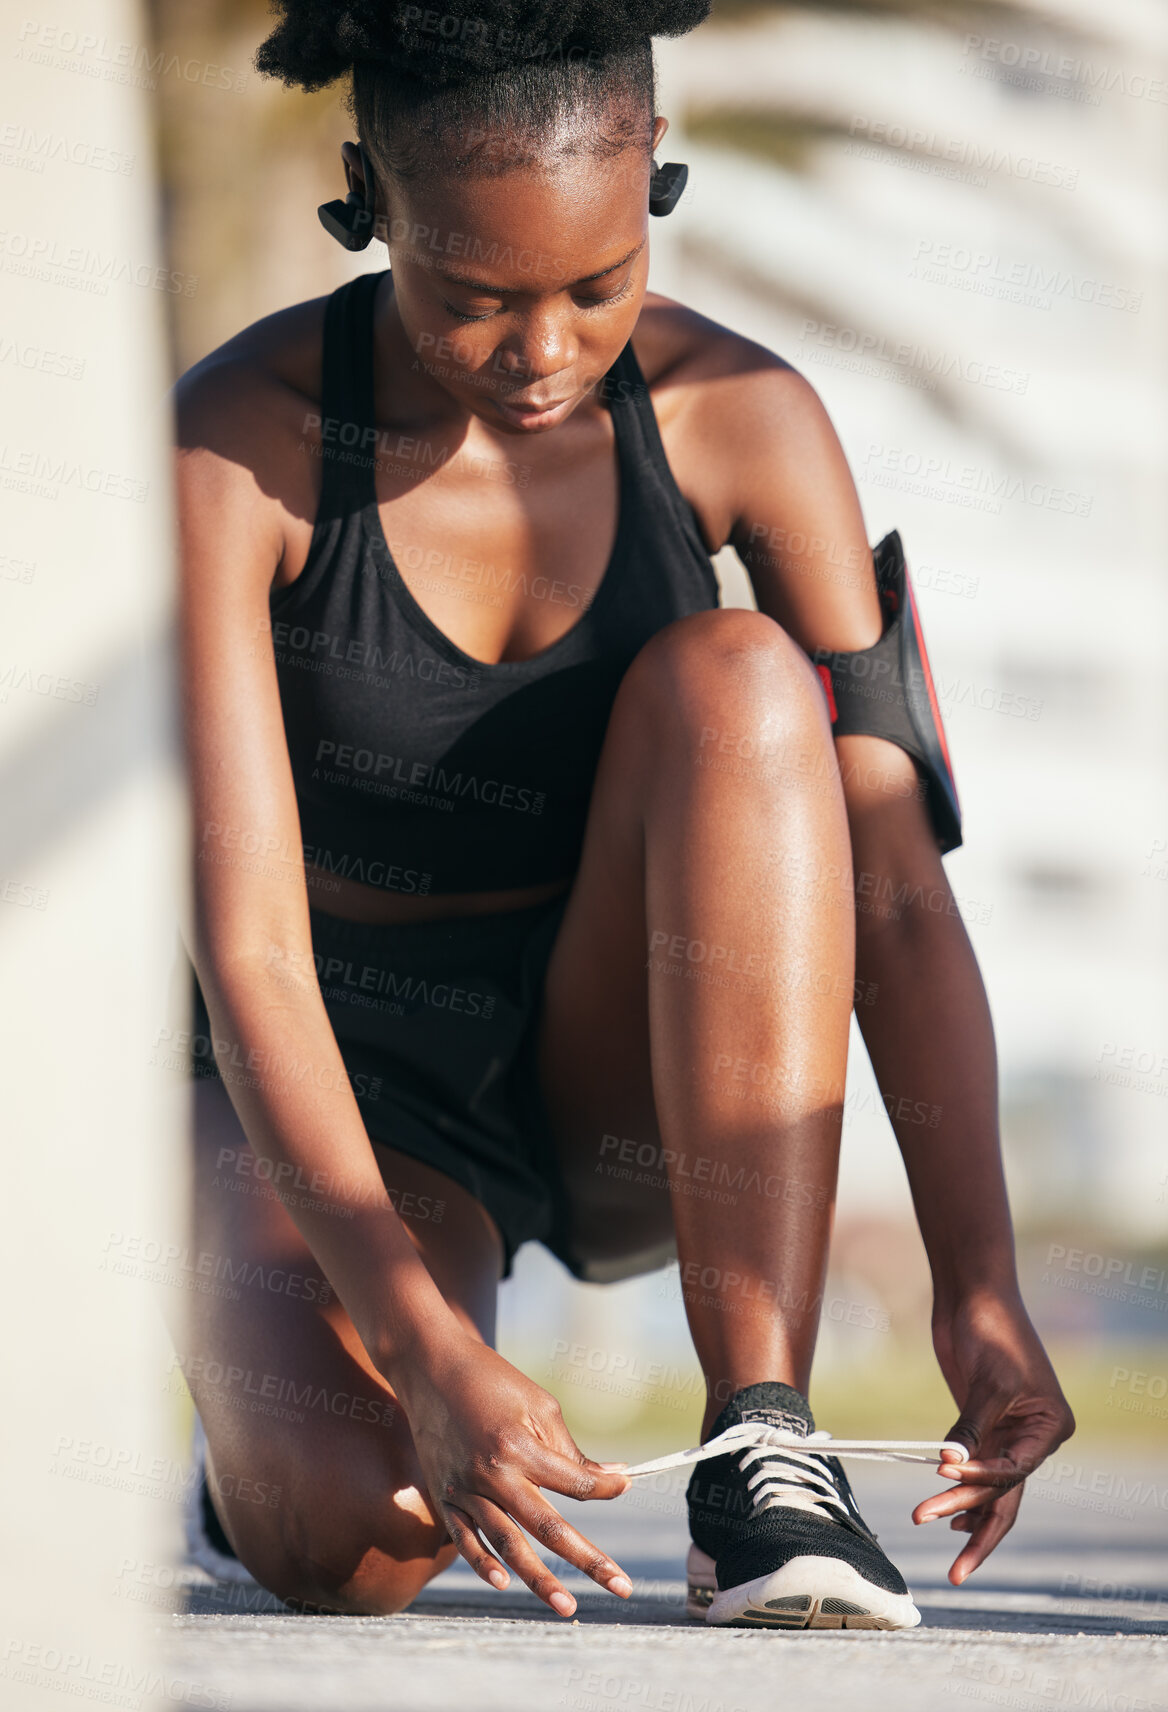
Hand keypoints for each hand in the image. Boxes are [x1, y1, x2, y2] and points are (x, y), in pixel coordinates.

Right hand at [392, 1329, 632, 1615]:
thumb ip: (568, 1450)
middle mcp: (492, 1474)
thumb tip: (608, 1478)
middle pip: (547, 1526)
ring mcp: (464, 1489)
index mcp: (519, 1446)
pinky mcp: (445, 1495)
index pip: (574, 1482)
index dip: (606, 1486)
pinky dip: (483, 1564)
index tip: (625, 1483)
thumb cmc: (493, 1381)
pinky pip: (465, 1539)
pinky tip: (504, 1584)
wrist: (430, 1367)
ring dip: (539, 1579)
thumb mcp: (538, 1406)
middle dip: (588, 1559)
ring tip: (567, 1607)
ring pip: (507, 1543)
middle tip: (622, 1586)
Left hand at [914, 1289, 1074, 1583]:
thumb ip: (972, 1426)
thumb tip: (951, 1465)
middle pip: (1006, 1493)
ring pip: (990, 1488)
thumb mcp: (987, 1381)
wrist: (972, 1295)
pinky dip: (962, 1491)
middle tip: (953, 1563)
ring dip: (964, 1512)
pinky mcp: (981, 1424)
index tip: (945, 1476)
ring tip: (939, 1539)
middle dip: (977, 1527)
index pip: (1014, 1470)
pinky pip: (974, 1469)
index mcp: (1050, 1428)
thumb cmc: (991, 1330)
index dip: (981, 1481)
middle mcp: (1034, 1437)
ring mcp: (1007, 1432)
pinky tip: (948, 1517)